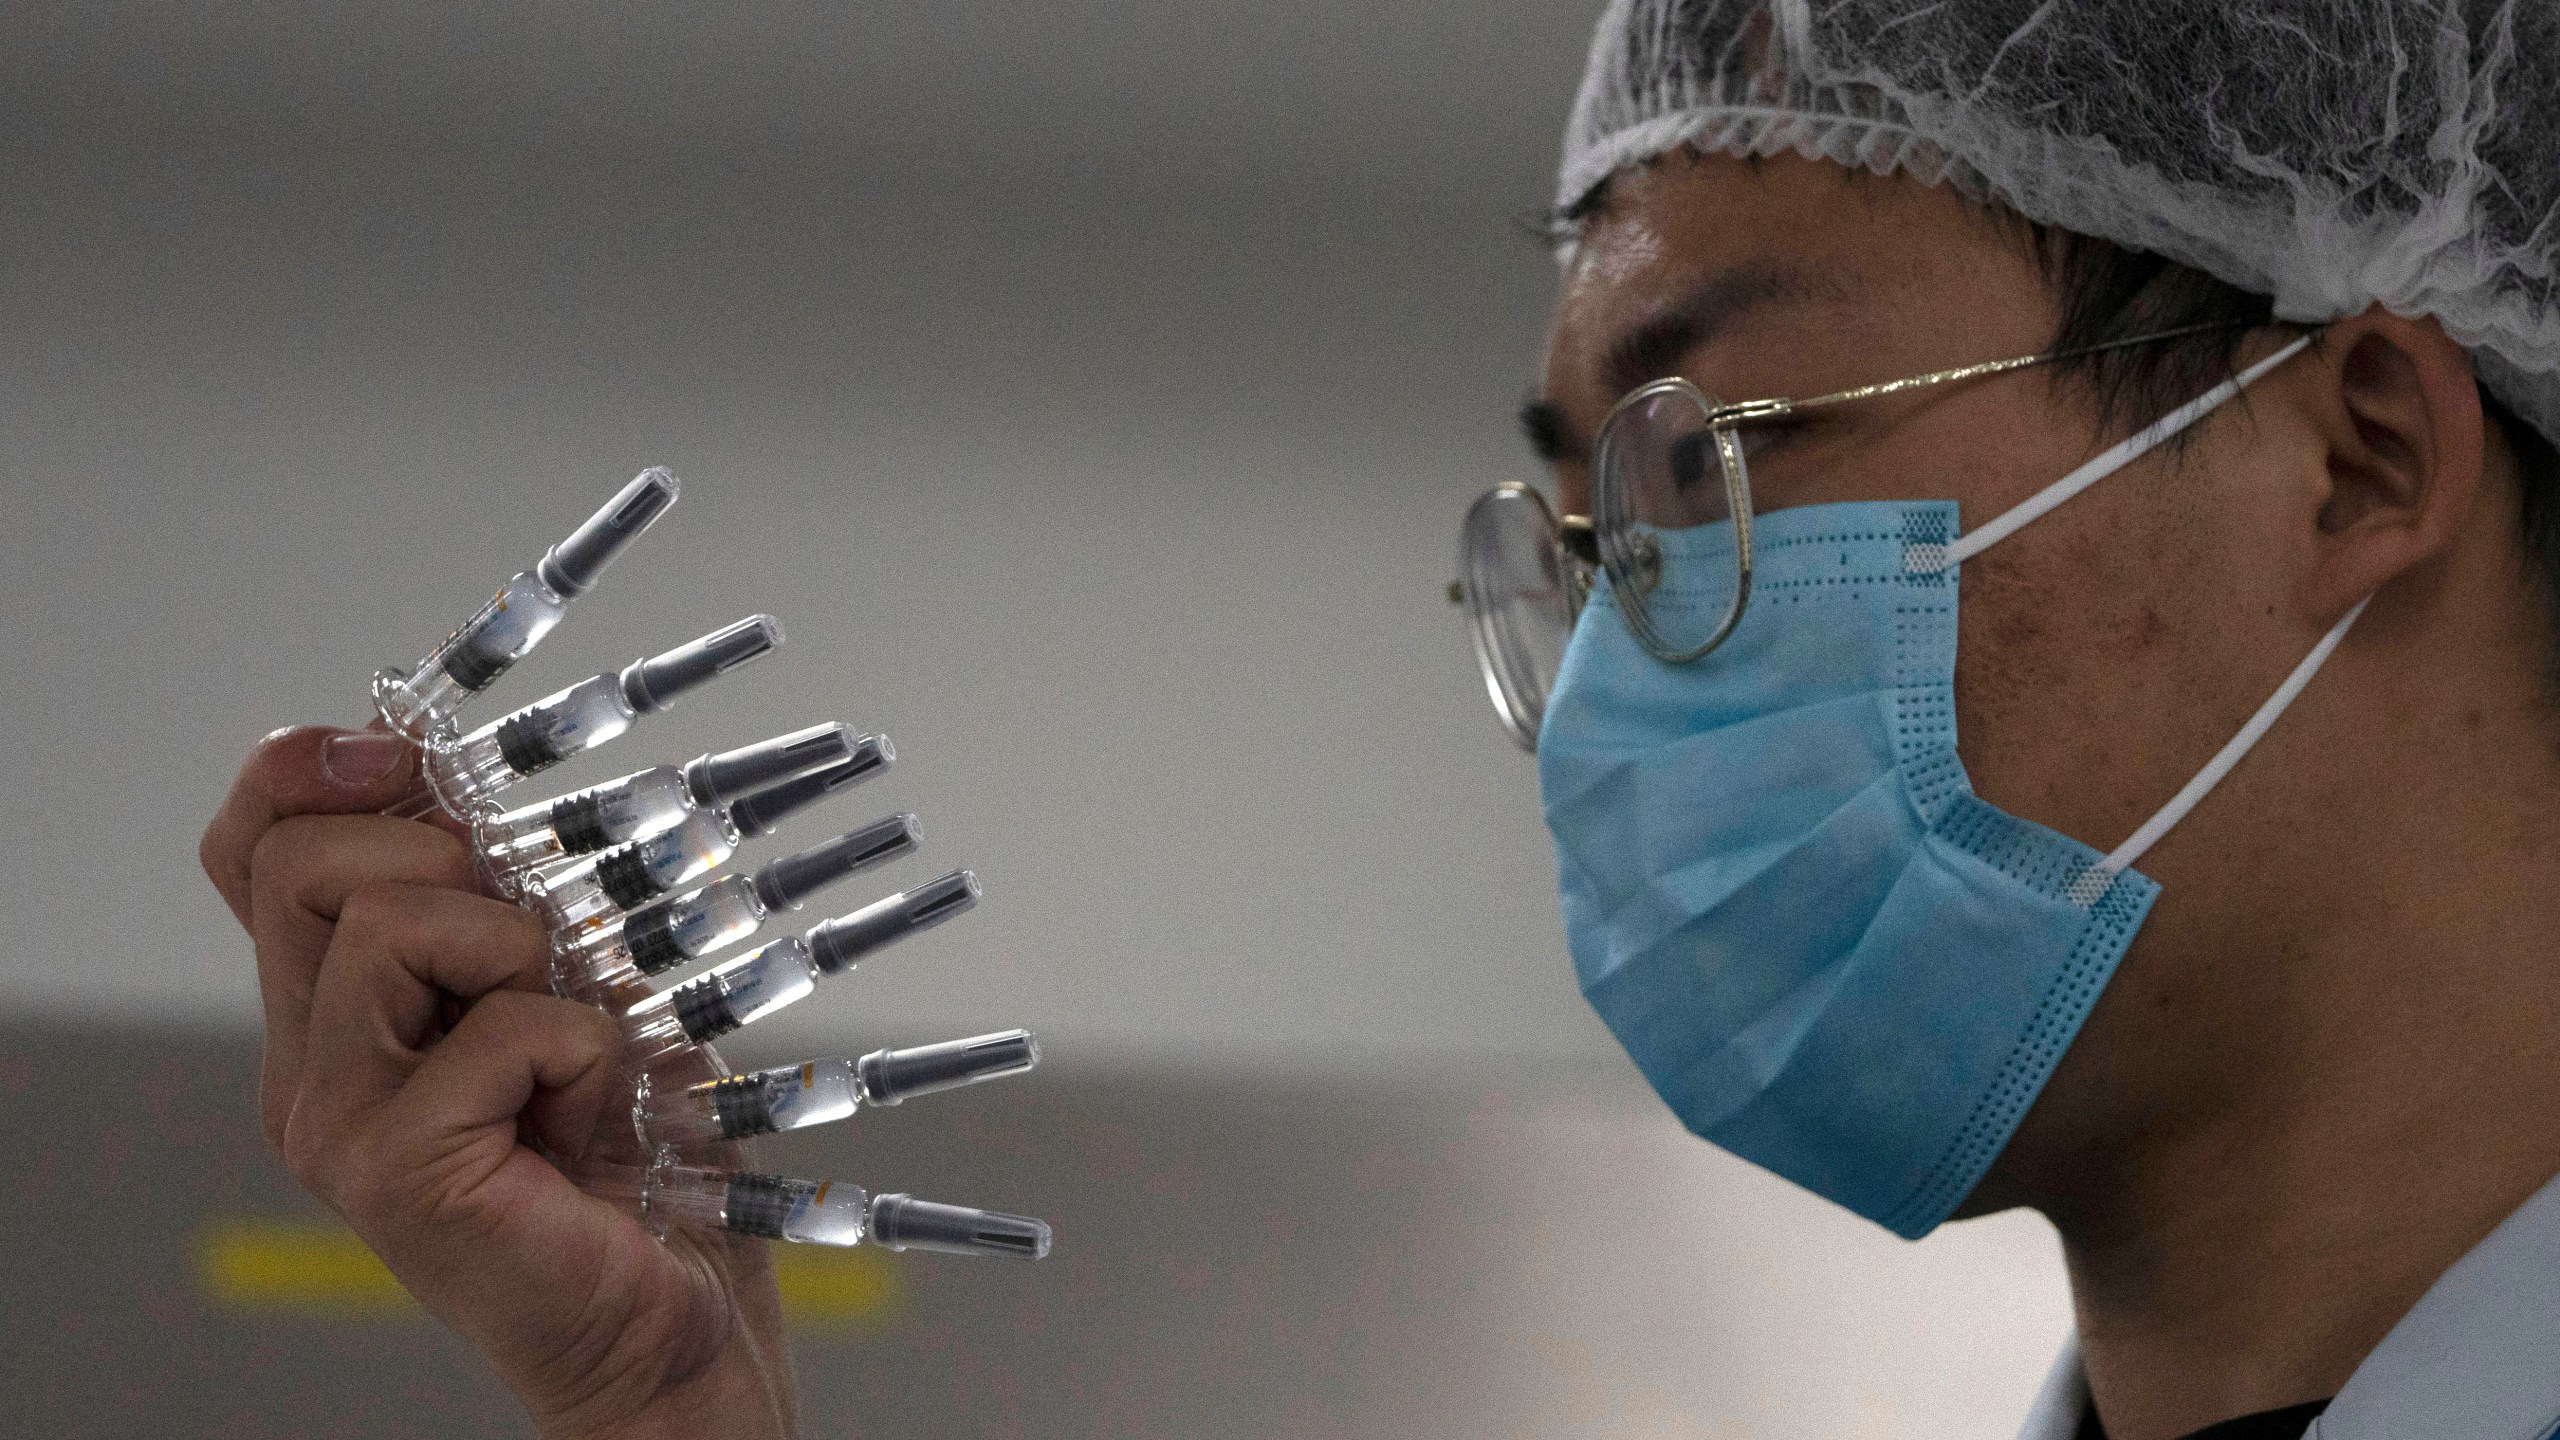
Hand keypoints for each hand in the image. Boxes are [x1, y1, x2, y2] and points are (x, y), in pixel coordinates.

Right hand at [201, 725, 796, 1438]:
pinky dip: (583, 1050)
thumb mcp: (572, 977)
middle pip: (303, 862)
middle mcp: (311, 1067)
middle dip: (443, 855)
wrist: (673, 1315)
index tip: (414, 761)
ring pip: (384, 924)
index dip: (316, 768)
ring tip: (569, 1045)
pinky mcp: (398, 1174)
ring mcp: (339, 1126)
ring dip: (525, 953)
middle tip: (532, 944)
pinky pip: (500, 1028)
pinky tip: (590, 1117)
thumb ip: (502, 889)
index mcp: (338, 1010)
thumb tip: (453, 760)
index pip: (256, 847)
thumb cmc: (637, 1151)